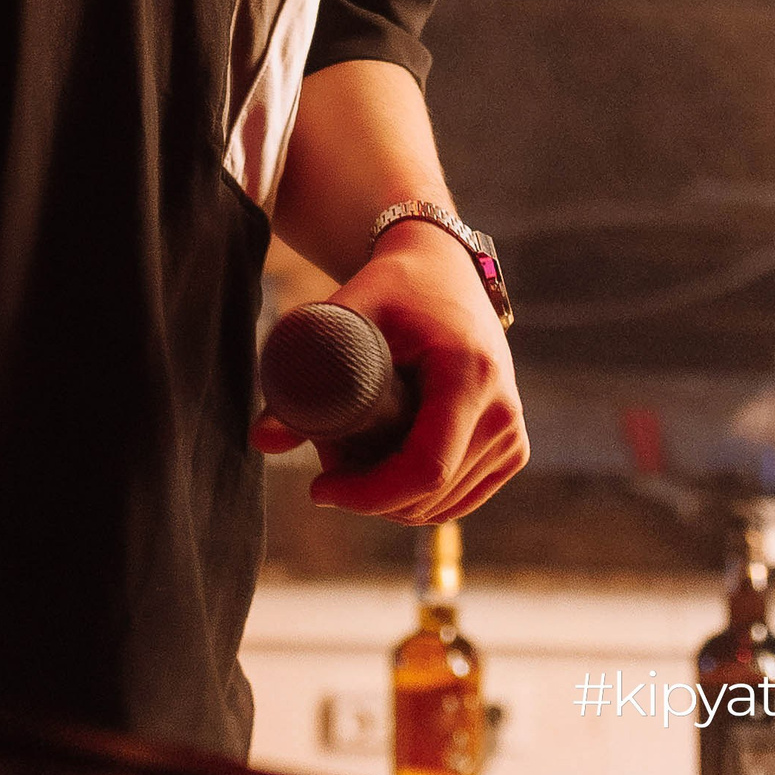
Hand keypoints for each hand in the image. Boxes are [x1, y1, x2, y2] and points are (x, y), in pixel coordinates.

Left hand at [251, 220, 526, 523]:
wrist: (444, 269)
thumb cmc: (395, 287)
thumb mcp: (349, 312)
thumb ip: (305, 366)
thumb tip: (262, 439)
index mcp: (469, 376)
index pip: (425, 469)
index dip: (369, 493)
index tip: (319, 488)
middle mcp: (503, 411)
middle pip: (431, 495)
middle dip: (369, 495)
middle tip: (324, 461)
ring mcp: (512, 434)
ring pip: (444, 505)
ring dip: (391, 499)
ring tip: (348, 454)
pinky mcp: (511, 447)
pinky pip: (459, 498)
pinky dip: (417, 498)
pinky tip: (381, 465)